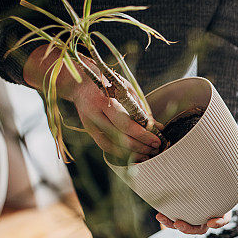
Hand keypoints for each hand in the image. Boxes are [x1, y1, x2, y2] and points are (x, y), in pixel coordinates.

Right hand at [24, 45, 160, 161]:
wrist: (79, 82)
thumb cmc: (107, 83)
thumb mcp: (125, 90)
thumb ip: (140, 108)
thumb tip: (157, 127)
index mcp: (104, 100)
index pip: (126, 124)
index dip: (143, 135)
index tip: (157, 140)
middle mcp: (94, 114)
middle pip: (119, 137)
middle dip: (140, 145)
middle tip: (155, 149)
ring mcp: (89, 124)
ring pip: (111, 146)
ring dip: (131, 153)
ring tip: (147, 155)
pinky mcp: (88, 130)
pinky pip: (104, 146)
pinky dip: (119, 153)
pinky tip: (132, 155)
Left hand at [156, 144, 237, 233]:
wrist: (216, 172)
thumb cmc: (230, 173)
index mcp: (223, 207)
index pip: (223, 219)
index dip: (218, 222)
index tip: (212, 221)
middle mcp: (208, 213)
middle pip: (200, 228)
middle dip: (190, 229)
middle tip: (181, 224)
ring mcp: (195, 213)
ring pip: (186, 225)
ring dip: (175, 225)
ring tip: (164, 219)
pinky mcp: (184, 209)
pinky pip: (175, 216)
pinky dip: (167, 217)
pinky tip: (159, 213)